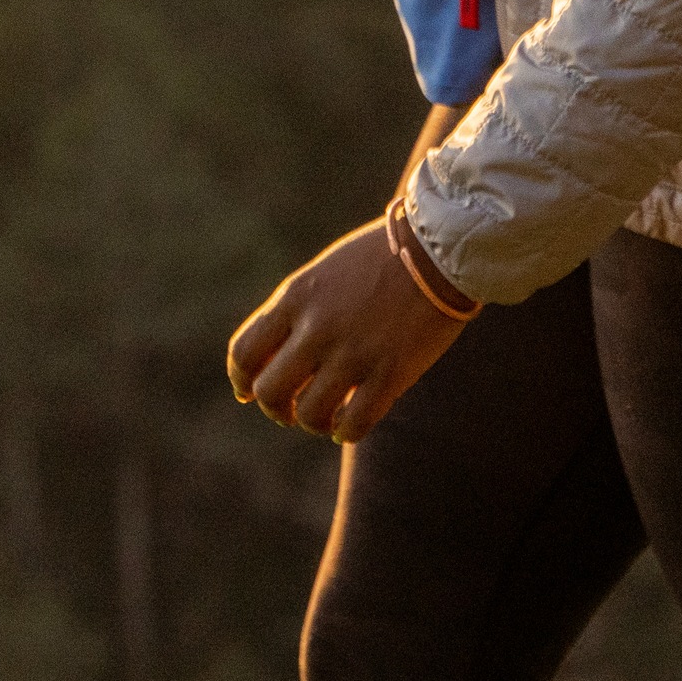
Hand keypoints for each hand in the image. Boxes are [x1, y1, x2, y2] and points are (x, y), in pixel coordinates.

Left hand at [225, 218, 469, 445]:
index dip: (242, 381)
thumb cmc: (380, 258)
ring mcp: (353, 353)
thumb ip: (295, 313)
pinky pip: (353, 425)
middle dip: (276, 408)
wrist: (439, 249)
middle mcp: (318, 327)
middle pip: (270, 392)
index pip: (244, 353)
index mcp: (297, 297)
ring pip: (310, 415)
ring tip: (326, 418)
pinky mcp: (390, 373)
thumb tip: (269, 360)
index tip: (250, 391)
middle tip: (290, 410)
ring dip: (313, 422)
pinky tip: (350, 423)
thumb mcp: (324, 275)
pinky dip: (345, 432)